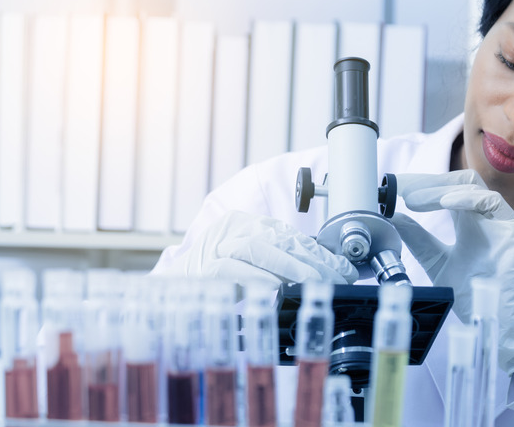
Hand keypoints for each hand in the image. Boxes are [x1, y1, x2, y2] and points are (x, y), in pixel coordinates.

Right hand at [166, 210, 358, 290]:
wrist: (169, 288)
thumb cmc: (215, 277)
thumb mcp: (251, 263)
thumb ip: (280, 262)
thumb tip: (326, 270)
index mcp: (246, 224)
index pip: (290, 235)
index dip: (320, 253)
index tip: (344, 269)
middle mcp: (231, 230)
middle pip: (278, 240)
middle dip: (311, 261)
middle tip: (336, 278)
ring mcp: (215, 247)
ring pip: (256, 250)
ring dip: (288, 267)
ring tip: (312, 282)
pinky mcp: (201, 268)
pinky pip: (230, 270)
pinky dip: (254, 279)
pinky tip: (274, 289)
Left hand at [391, 170, 513, 372]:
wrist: (498, 321)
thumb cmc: (473, 294)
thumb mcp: (436, 261)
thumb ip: (418, 240)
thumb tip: (393, 218)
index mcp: (470, 222)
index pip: (447, 191)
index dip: (422, 185)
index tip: (396, 188)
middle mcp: (486, 217)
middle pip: (458, 182)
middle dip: (428, 181)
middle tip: (401, 188)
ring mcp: (501, 221)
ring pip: (471, 186)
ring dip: (439, 189)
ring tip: (413, 200)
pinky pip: (491, 202)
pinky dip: (465, 197)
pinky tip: (444, 202)